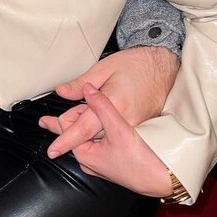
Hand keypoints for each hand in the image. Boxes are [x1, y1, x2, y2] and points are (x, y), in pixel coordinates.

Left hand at [40, 46, 178, 157]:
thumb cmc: (139, 66)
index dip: (64, 140)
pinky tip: (98, 113)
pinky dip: (98, 128)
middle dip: (71, 124)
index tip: (51, 151)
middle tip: (51, 119)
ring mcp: (132, 132)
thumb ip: (82, 83)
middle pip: (87, 135)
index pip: (82, 131)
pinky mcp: (135, 133)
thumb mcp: (106, 69)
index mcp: (117, 108)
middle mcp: (125, 124)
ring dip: (84, 126)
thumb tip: (63, 92)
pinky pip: (110, 137)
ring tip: (81, 108)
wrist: (166, 70)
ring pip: (98, 137)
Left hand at [70, 86, 172, 196]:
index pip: (67, 125)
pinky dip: (98, 131)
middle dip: (76, 116)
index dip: (75, 108)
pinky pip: (98, 142)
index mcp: (85, 154)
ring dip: (87, 123)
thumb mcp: (120, 128)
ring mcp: (101, 163)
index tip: (86, 97)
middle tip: (79, 99)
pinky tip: (102, 125)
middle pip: (76, 131)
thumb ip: (101, 106)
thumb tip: (87, 89)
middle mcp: (89, 161)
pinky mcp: (112, 161)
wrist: (165, 178)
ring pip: (88, 136)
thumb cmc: (143, 161)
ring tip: (84, 109)